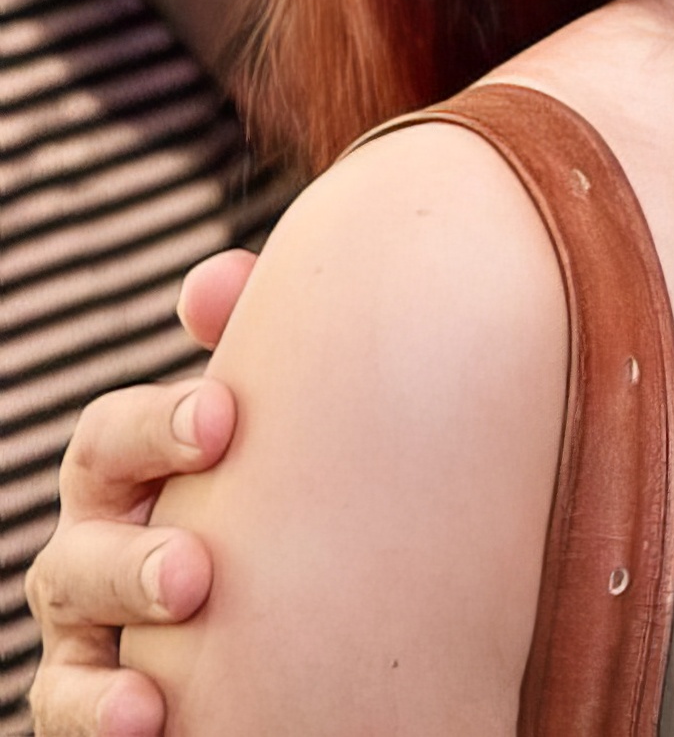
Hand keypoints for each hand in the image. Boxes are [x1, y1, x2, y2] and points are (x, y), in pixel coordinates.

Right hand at [26, 251, 256, 736]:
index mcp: (134, 467)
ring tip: (184, 620)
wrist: (301, 611)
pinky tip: (146, 715)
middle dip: (133, 548)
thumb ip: (256, 342)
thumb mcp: (273, 422)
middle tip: (197, 567)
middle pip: (85, 532)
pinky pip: (67, 707)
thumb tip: (218, 283)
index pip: (116, 436)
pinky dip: (97, 712)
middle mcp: (99, 540)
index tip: (223, 420)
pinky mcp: (91, 700)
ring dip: (124, 616)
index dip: (157, 425)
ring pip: (73, 615)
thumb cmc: (275, 489)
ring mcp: (88, 626)